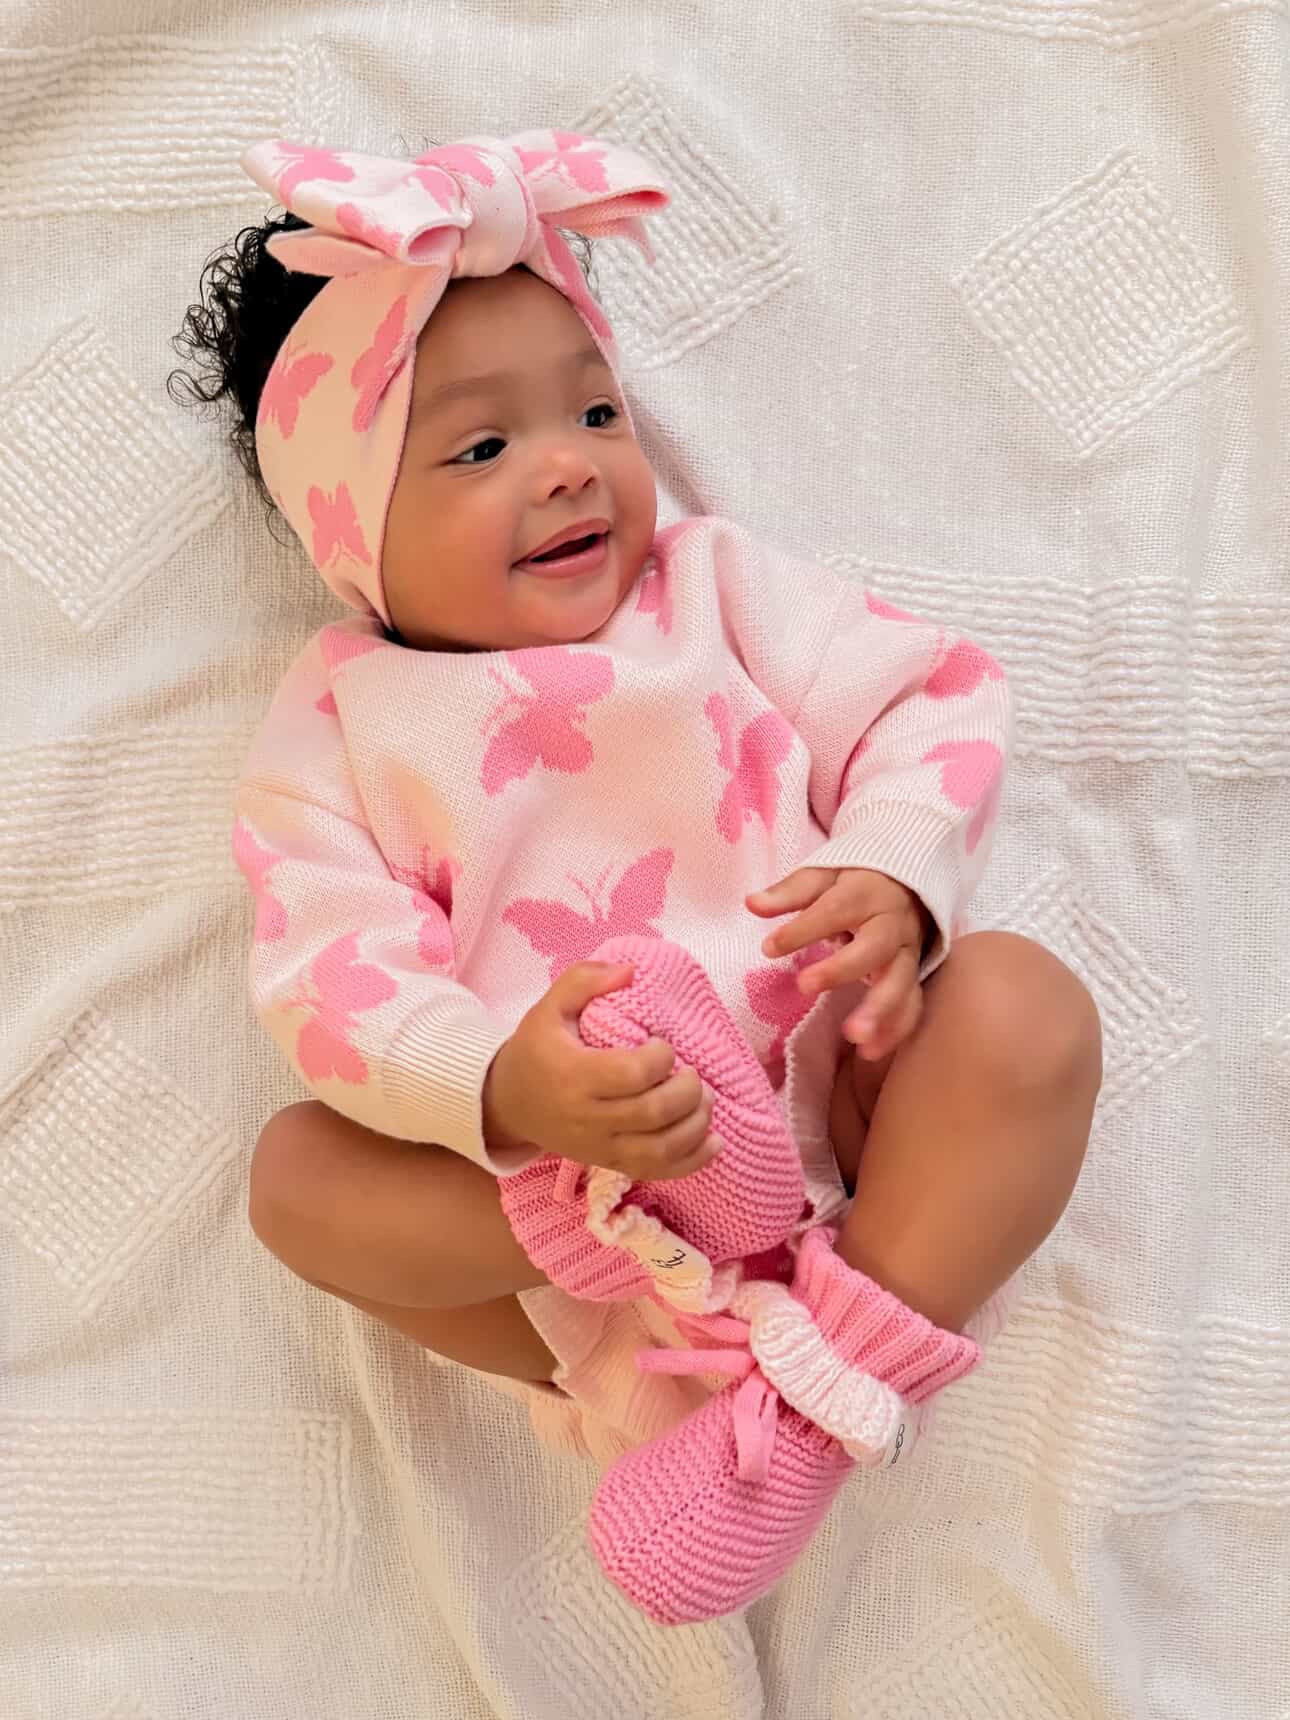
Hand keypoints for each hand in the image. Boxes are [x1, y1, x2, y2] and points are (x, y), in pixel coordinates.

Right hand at [482, 961, 717, 1180]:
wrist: (507, 1103)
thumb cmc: (536, 1050)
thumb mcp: (549, 1007)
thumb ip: (586, 980)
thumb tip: (632, 971)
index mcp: (574, 1075)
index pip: (633, 1074)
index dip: (662, 1057)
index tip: (664, 1044)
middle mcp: (587, 1117)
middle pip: (653, 1113)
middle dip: (688, 1091)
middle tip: (693, 1073)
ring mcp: (599, 1147)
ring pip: (660, 1149)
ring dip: (696, 1125)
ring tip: (705, 1100)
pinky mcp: (609, 1164)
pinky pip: (656, 1172)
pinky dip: (691, 1161)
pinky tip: (713, 1141)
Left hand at [746, 867, 931, 1060]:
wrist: (909, 885)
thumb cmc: (854, 884)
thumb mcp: (822, 877)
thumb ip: (789, 893)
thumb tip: (752, 903)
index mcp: (865, 893)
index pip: (834, 909)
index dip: (802, 929)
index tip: (769, 948)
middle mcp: (891, 924)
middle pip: (874, 947)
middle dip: (842, 969)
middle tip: (804, 986)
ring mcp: (906, 953)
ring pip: (901, 982)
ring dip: (880, 1011)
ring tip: (854, 1037)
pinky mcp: (914, 977)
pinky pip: (911, 1005)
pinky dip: (895, 1030)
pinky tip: (869, 1053)